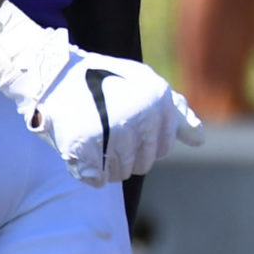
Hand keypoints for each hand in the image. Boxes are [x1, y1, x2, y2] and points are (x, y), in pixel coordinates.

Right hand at [0, 2, 204, 185]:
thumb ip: (176, 113)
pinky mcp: (85, 143)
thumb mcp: (145, 85)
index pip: (163, 148)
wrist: (53, 73)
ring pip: (119, 174)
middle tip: (104, 129)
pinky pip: (96, 179)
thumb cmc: (102, 81)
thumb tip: (200, 139)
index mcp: (159, 99)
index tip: (123, 123)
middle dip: (124, 154)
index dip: (142, 142)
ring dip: (105, 163)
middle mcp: (141, 114)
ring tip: (92, 136)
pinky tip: (80, 148)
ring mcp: (113, 129)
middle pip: (142, 164)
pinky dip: (87, 171)